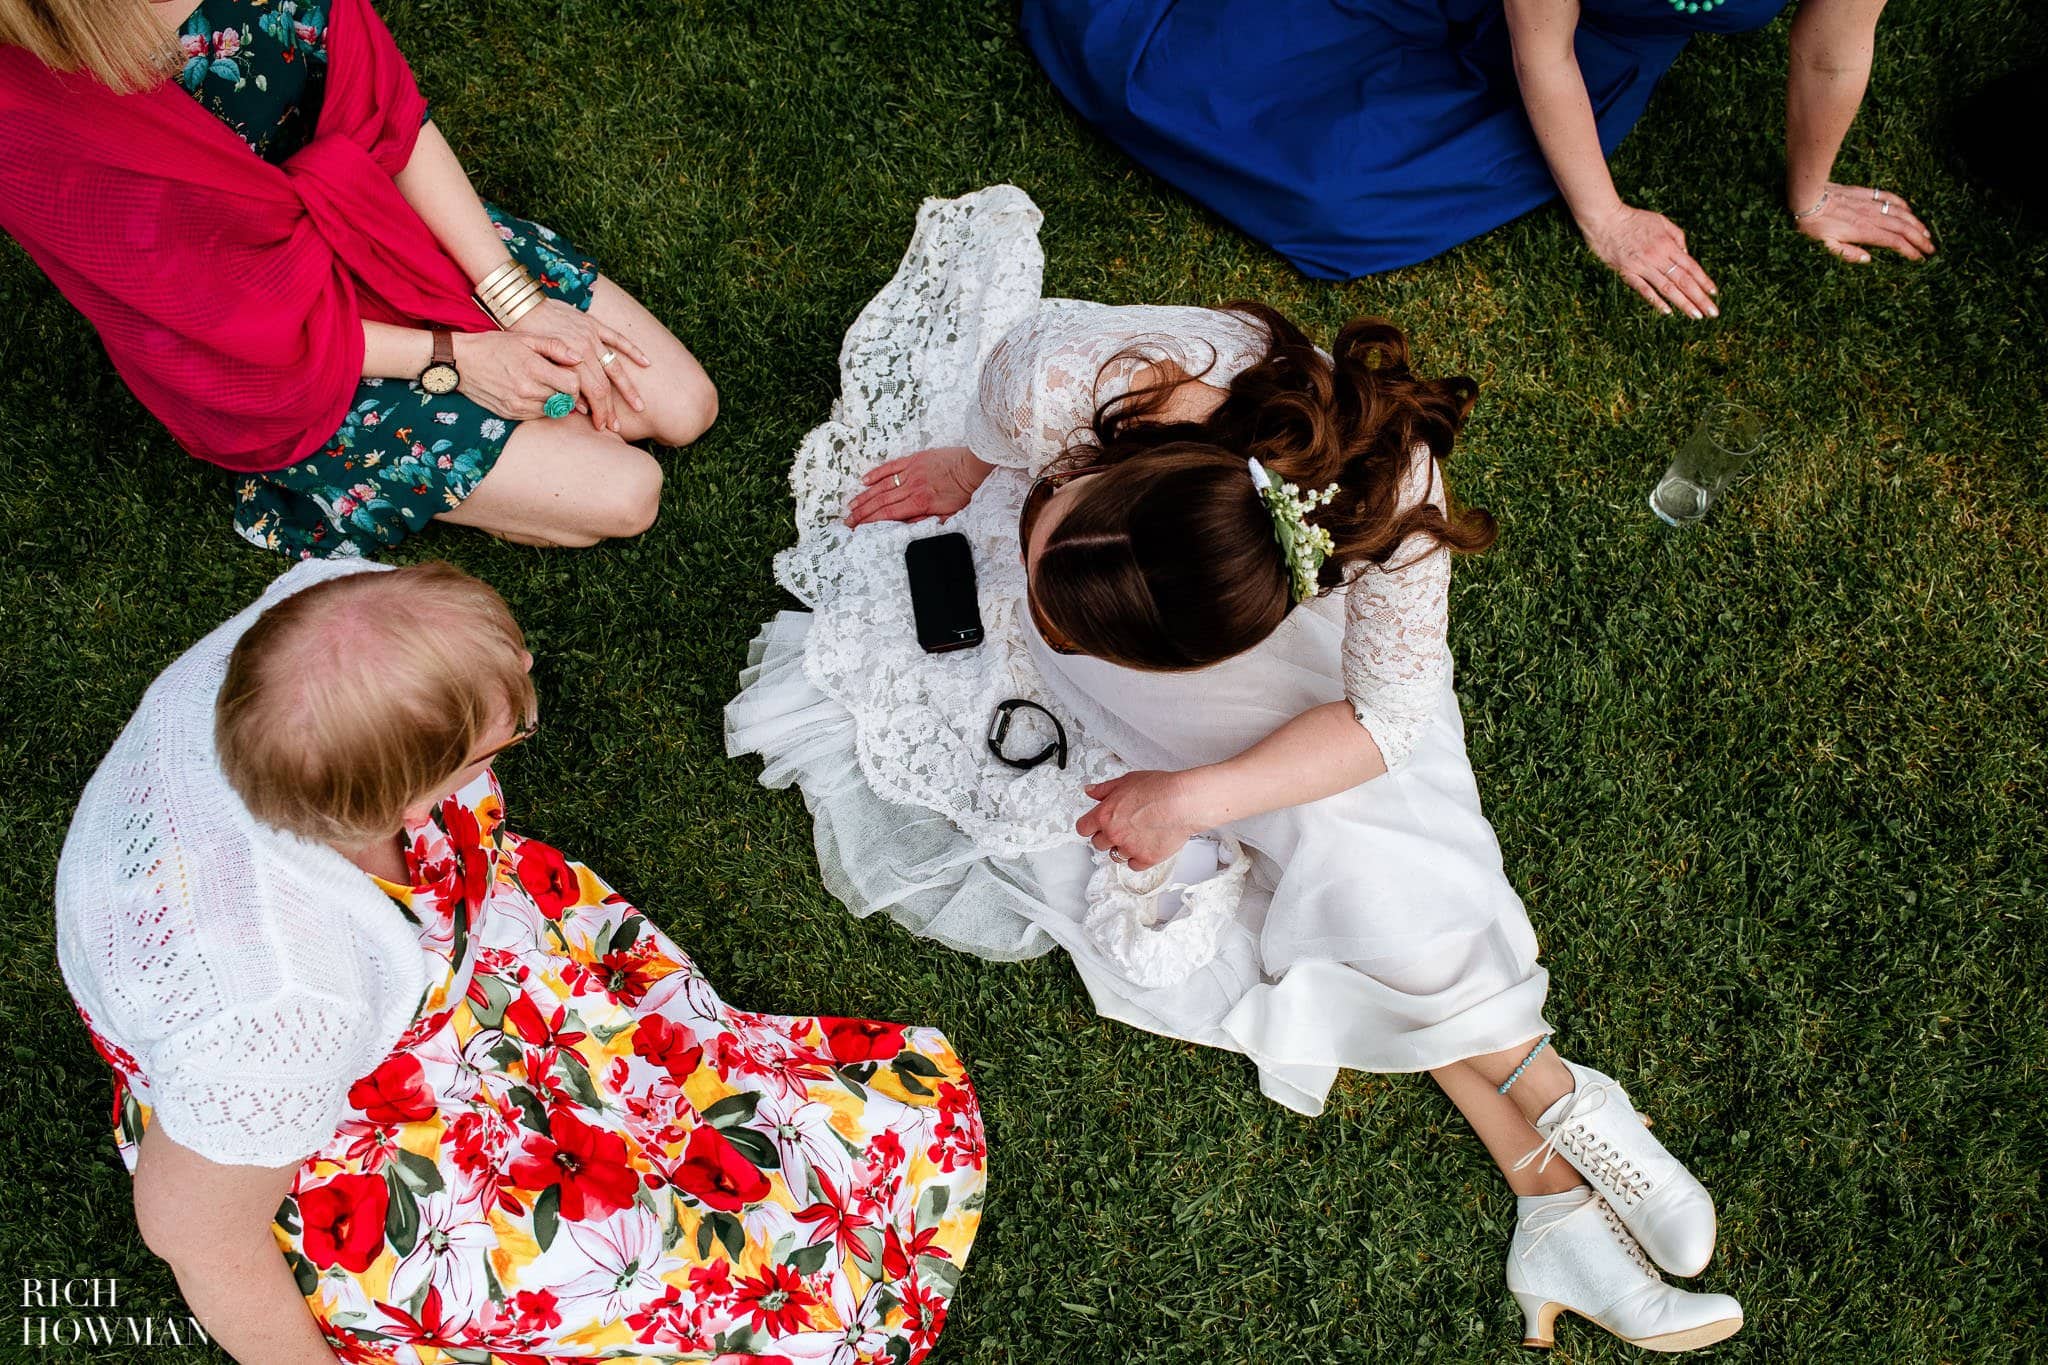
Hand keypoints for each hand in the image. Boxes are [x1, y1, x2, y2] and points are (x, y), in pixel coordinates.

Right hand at [451, 330, 584, 420]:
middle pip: (565, 400)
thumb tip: (578, 357)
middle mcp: (527, 391)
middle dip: (568, 392)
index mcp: (534, 369)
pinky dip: (540, 406)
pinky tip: (532, 393)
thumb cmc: (494, 346)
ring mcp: (518, 405)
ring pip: (553, 411)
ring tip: (545, 385)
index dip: (576, 380)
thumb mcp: (525, 338)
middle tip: (560, 380)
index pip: (572, 385)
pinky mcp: (511, 414)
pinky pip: (537, 415)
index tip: (569, 374)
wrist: (461, 361)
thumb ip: (555, 346)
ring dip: (555, 401)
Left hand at [511, 296, 651, 434]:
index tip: (601, 426)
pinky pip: (617, 338)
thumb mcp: (539, 363)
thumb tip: (578, 406)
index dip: (599, 412)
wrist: (522, 304)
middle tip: (615, 427)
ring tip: (639, 406)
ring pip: (614, 367)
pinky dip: (632, 350)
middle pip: (604, 385)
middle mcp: (585, 349)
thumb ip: (559, 383)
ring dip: (627, 389)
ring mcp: (592, 336)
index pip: (592, 392)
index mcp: (571, 360)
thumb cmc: (526, 337)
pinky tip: (646, 363)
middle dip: (611, 408)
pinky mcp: (594, 324)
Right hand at [844, 446, 993, 526]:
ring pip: (882, 486)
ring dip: (865, 496)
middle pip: (881, 502)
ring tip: (852, 505)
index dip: (871, 522)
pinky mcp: (914, 459)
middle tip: (848, 520)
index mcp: (920, 503)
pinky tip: (864, 480)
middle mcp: (912, 487)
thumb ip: (926, 520)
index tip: (858, 528)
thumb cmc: (964, 491)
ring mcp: (911, 472)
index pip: (889, 515)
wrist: (973, 467)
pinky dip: (876, 474)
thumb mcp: (949, 513)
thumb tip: (906, 526)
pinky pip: (891, 467)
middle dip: (862, 512)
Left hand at [1076, 769, 1208, 870]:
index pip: (1083, 828)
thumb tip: (1090, 791)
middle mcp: (1114, 834)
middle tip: (1121, 827)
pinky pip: (1133, 865)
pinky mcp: (1145, 859)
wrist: (1183, 802)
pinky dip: (1138, 858)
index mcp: (1105, 814)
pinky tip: (1146, 845)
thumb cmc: (1159, 789)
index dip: (1089, 826)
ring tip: (1136, 834)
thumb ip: (1105, 789)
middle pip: (1098, 843)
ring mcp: (1129, 848)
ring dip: (1122, 847)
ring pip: (1115, 856)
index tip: (1095, 825)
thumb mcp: (1127, 780)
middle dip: (1107, 836)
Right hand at [1581, 203, 1718, 318]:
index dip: (1704, 281)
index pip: (1691, 266)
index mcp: (1668, 244)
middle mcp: (1659, 257)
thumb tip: (1686, 253)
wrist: (1605, 218)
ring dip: (1683, 303)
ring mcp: (1643, 266)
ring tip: (1696, 315)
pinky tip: (1667, 312)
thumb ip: (1676, 236)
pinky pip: (1644, 289)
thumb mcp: (1660, 220)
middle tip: (1712, 312)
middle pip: (1683, 280)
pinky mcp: (1627, 272)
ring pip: (1667, 287)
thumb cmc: (1633, 218)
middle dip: (1700, 297)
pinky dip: (1656, 301)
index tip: (1714, 294)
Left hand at [1792, 183, 1933, 264]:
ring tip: (1926, 233)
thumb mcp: (1824, 246)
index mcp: (1864, 232)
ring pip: (1901, 213)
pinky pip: (1890, 197)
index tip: (1919, 258)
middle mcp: (1872, 217)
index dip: (1909, 251)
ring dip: (1916, 223)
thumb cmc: (1812, 225)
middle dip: (1919, 239)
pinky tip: (1909, 210)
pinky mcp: (1866, 194)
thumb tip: (1868, 260)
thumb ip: (1846, 254)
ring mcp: (1870, 204)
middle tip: (1931, 249)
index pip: (1894, 242)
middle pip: (1903, 229)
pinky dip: (1903, 204)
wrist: (1807, 197)